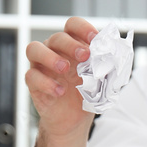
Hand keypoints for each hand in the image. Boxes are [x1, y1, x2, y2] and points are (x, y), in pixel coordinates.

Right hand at [24, 17, 97, 146]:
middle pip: (56, 37)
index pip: (73, 25)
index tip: (95, 38)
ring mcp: (41, 66)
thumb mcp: (101, 79)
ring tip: (65, 69)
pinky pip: (31, 76)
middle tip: (84, 56)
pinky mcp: (33, 83)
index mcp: (73, 46)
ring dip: (50, 56)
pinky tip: (60, 91)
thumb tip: (115, 56)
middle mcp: (54, 51)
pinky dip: (45, 83)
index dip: (83, 28)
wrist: (74, 120)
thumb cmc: (87, 94)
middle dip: (71, 44)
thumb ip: (105, 65)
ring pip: (34, 49)